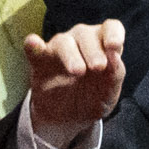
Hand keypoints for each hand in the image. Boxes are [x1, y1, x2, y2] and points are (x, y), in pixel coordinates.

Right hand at [21, 19, 128, 148]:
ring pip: (63, 40)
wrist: (67, 120)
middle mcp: (81, 41)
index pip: (111, 28)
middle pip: (86, 33)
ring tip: (77, 71)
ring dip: (71, 54)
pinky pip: (33, 48)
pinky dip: (33, 44)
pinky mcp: (39, 61)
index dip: (113, 33)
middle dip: (93, 50)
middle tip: (98, 68)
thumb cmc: (92, 100)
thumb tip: (115, 57)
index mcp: (103, 46)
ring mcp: (59, 49)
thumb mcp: (108, 95)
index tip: (114, 46)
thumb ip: (115, 75)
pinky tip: (33, 42)